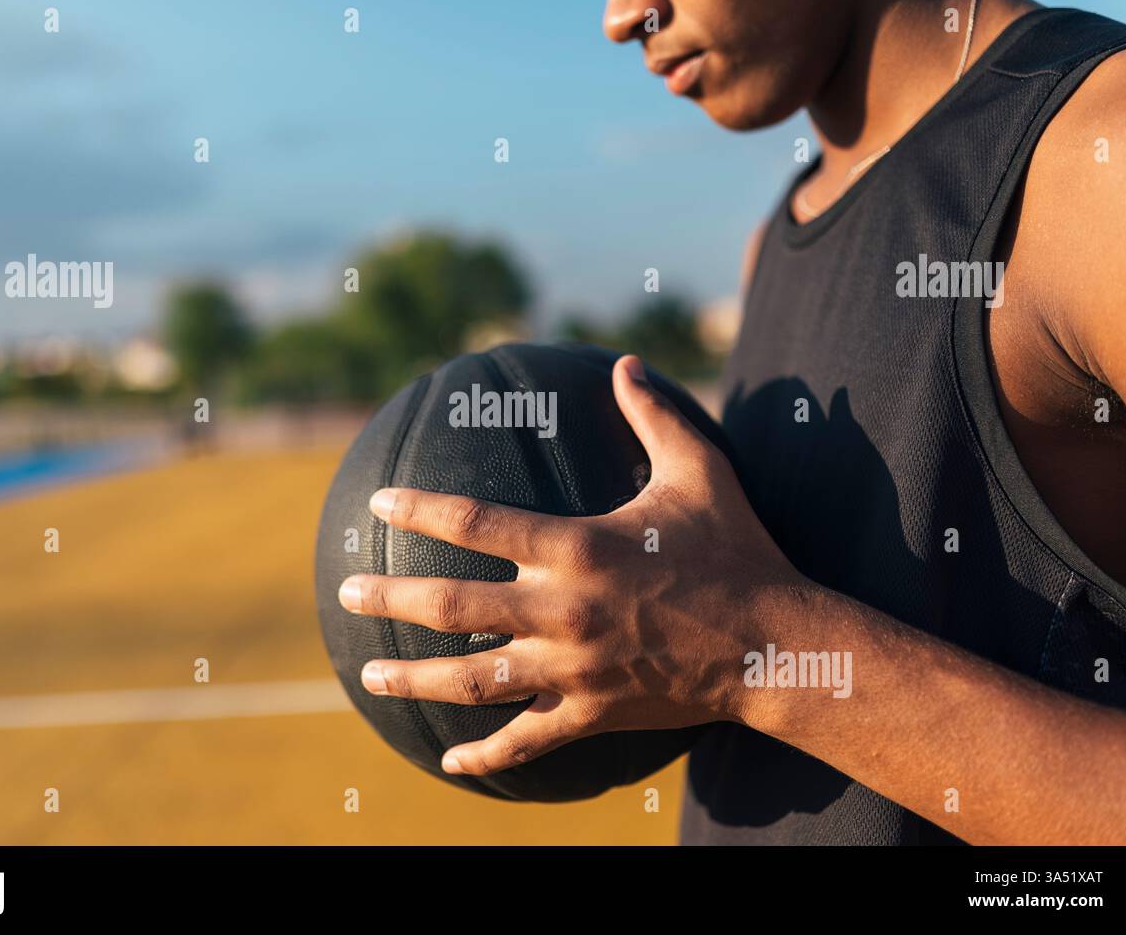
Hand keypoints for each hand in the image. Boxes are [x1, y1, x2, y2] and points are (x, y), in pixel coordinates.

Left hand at [338, 355, 808, 776]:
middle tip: (348, 590)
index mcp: (579, 547)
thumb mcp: (700, 471)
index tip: (379, 500)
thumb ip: (654, 416)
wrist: (778, 644)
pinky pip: (528, 741)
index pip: (477, 522)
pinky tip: (450, 762)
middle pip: (453, 605)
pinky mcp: (592, 712)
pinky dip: (487, 755)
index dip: (421, 507)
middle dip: (393, 595)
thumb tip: (624, 361)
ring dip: (416, 677)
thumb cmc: (738, 550)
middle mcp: (563, 610)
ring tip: (369, 673)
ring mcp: (573, 669)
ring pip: (474, 679)